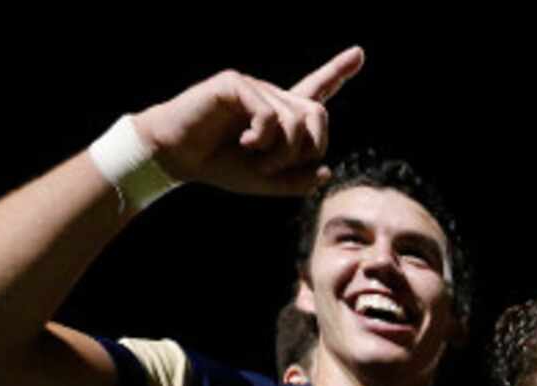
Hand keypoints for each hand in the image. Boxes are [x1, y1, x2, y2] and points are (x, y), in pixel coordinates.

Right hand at [131, 48, 361, 195]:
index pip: (315, 90)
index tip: (359, 53)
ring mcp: (254, 87)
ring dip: (281, 153)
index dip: (338, 72)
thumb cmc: (219, 165)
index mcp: (280, 114)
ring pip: (295, 121)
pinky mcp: (235, 84)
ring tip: (256, 157)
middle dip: (308, 149)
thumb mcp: (265, 182)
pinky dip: (262, 138)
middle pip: (317, 116)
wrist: (176, 155)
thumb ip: (297, 180)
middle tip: (278, 167)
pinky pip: (268, 115)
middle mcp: (271, 96)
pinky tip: (244, 142)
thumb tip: (326, 170)